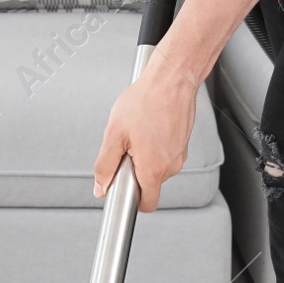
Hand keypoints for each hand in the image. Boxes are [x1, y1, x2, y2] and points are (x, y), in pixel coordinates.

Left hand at [92, 51, 198, 212]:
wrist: (172, 79)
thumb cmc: (145, 101)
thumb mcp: (114, 134)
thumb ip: (105, 166)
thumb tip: (101, 187)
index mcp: (154, 169)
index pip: (147, 204)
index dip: (131, 199)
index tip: (121, 185)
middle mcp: (171, 166)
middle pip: (150, 185)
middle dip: (135, 172)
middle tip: (126, 147)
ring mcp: (180, 155)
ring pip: (157, 169)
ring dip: (144, 158)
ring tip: (138, 133)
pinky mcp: (182, 145)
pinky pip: (165, 156)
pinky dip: (155, 147)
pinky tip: (149, 127)